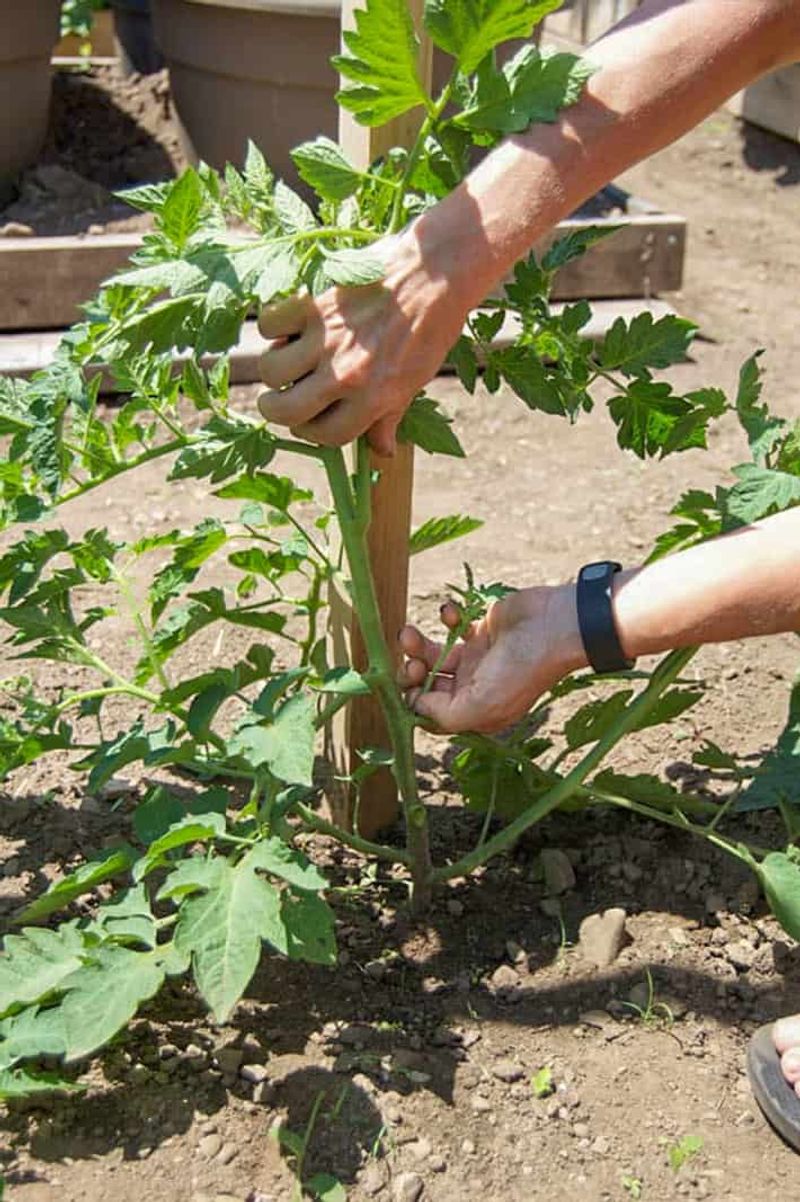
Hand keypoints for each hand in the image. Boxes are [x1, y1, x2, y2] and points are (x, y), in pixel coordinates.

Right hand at [256, 229, 469, 456]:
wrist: (435, 272)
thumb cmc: (431, 327)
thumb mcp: (416, 381)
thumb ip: (390, 417)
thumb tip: (382, 451)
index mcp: (372, 399)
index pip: (323, 436)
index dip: (311, 432)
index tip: (308, 420)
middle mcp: (345, 375)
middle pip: (285, 411)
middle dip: (276, 409)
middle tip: (280, 397)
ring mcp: (326, 340)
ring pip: (271, 370)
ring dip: (273, 368)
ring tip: (287, 357)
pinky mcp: (313, 304)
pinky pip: (270, 325)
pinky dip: (273, 327)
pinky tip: (290, 325)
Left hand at [399, 587, 586, 733]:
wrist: (555, 625)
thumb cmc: (522, 669)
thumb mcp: (482, 705)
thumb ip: (445, 715)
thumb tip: (416, 707)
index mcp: (476, 712)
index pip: (433, 715)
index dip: (415, 703)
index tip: (411, 686)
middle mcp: (475, 688)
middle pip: (428, 685)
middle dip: (412, 674)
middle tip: (411, 662)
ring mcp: (477, 659)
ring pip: (433, 656)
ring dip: (416, 645)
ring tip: (408, 632)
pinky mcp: (480, 630)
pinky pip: (452, 627)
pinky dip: (445, 618)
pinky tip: (449, 613)